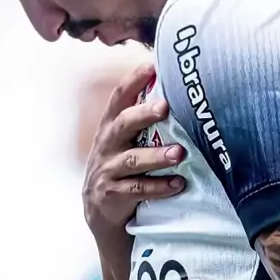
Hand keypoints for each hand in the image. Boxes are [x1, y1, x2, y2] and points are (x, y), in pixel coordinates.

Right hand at [83, 62, 184, 241]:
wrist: (101, 213)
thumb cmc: (121, 168)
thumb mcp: (126, 142)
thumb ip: (142, 121)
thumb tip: (175, 92)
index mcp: (111, 127)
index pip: (119, 98)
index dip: (133, 80)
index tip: (152, 66)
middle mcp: (107, 145)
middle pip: (123, 124)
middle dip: (143, 114)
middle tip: (165, 107)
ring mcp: (108, 171)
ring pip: (132, 160)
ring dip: (157, 156)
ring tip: (179, 153)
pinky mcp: (112, 196)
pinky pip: (137, 189)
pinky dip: (159, 187)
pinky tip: (178, 184)